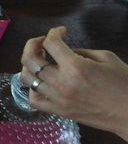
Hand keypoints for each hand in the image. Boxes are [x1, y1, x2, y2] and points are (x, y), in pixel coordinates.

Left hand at [20, 26, 127, 140]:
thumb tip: (64, 50)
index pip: (50, 43)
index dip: (54, 32)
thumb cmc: (125, 84)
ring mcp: (57, 99)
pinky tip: (41, 83)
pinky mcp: (59, 111)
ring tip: (40, 61)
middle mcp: (61, 82)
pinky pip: (33, 100)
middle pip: (30, 59)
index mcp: (75, 67)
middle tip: (43, 43)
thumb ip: (81, 51)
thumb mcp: (107, 58)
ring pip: (26, 78)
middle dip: (32, 45)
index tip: (62, 32)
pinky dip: (32, 88)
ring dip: (29, 65)